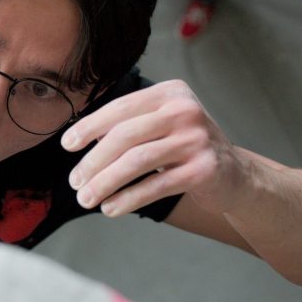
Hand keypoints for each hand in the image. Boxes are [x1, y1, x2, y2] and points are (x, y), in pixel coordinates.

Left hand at [60, 80, 249, 216]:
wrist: (234, 174)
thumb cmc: (185, 148)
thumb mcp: (160, 127)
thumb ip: (128, 126)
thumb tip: (80, 139)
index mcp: (170, 93)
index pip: (121, 108)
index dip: (90, 126)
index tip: (67, 145)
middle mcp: (185, 111)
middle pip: (125, 136)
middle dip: (93, 161)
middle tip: (75, 181)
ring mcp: (197, 139)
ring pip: (137, 162)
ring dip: (105, 183)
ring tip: (86, 199)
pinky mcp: (204, 170)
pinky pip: (156, 186)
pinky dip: (128, 199)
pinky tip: (111, 208)